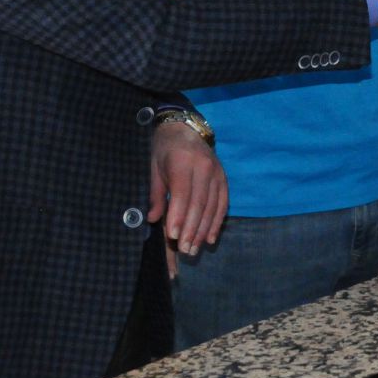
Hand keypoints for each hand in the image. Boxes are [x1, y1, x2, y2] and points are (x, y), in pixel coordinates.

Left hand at [148, 121, 227, 256]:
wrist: (184, 128)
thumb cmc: (164, 149)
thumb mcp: (153, 167)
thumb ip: (155, 194)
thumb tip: (153, 219)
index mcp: (183, 161)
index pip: (182, 193)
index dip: (178, 216)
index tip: (173, 237)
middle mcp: (204, 167)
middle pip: (199, 203)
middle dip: (192, 229)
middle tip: (184, 250)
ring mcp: (217, 172)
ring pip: (212, 206)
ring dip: (204, 230)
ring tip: (195, 249)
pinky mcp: (224, 178)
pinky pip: (223, 203)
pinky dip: (217, 222)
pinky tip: (210, 238)